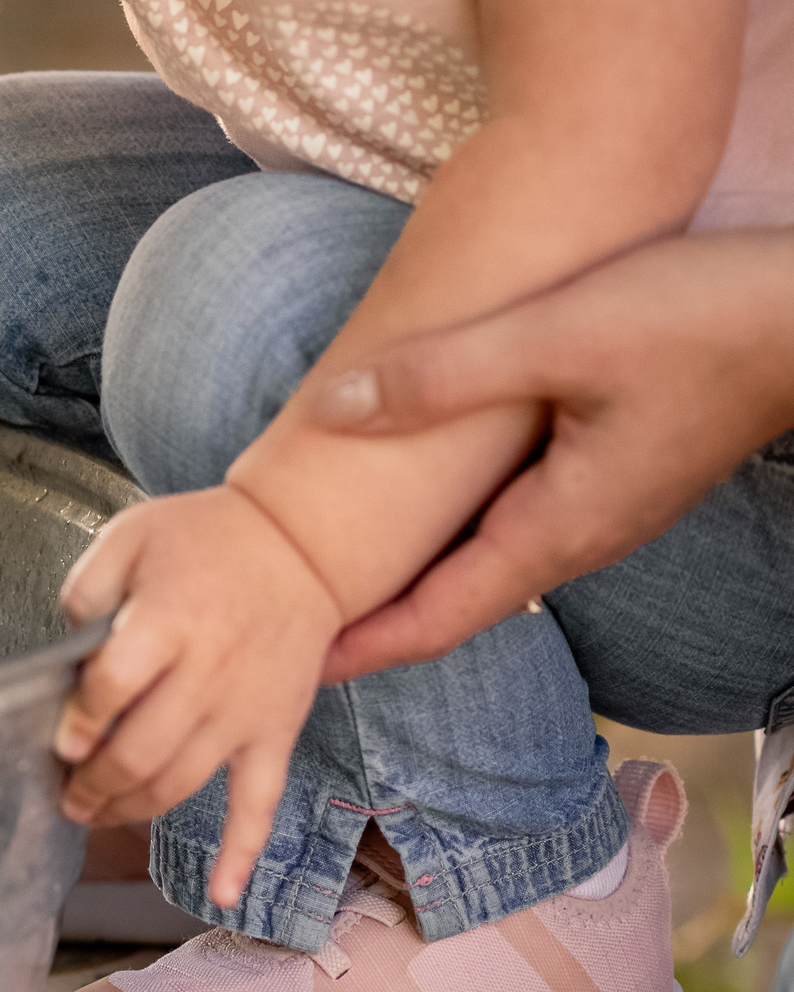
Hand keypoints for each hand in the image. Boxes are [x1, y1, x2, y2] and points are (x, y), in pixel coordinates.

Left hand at [55, 485, 346, 909]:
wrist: (299, 546)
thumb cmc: (206, 539)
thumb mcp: (130, 537)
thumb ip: (86, 590)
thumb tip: (63, 650)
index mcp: (169, 619)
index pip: (114, 686)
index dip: (80, 721)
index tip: (59, 742)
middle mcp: (209, 671)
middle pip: (142, 748)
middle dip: (94, 783)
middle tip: (64, 794)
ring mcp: (246, 709)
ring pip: (183, 781)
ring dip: (132, 810)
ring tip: (94, 815)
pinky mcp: (275, 731)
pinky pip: (261, 803)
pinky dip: (242, 853)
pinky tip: (222, 892)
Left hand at [314, 228, 793, 682]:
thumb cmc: (700, 320)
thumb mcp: (555, 336)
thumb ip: (441, 375)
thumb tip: (332, 409)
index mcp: (561, 526)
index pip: (441, 617)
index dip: (362, 647)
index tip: (292, 671)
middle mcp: (583, 534)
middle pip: (458, 600)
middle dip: (377, 622)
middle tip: (294, 630)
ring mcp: (607, 505)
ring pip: (490, 558)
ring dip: (418, 574)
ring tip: (340, 572)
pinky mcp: (621, 468)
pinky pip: (521, 516)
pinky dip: (458, 526)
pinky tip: (425, 495)